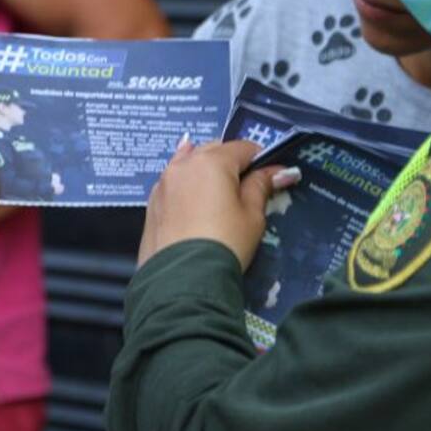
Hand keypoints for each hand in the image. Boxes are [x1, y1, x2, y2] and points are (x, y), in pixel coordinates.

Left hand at [138, 138, 300, 269]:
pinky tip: (191, 190)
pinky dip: (186, 182)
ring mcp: (164, 183)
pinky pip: (174, 182)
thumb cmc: (225, 243)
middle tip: (247, 185)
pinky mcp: (152, 203)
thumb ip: (261, 186)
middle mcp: (184, 164)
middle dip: (233, 162)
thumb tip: (277, 171)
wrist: (182, 281)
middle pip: (215, 150)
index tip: (272, 177)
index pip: (244, 148)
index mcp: (212, 161)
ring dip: (206, 168)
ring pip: (190, 162)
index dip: (262, 160)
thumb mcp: (252, 215)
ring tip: (219, 184)